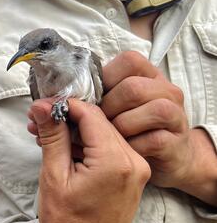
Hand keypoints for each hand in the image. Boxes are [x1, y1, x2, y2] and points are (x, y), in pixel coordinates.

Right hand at [28, 99, 149, 222]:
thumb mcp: (54, 176)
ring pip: (105, 135)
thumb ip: (54, 136)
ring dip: (78, 132)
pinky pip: (111, 150)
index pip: (91, 115)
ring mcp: (137, 171)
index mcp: (115, 162)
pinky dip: (89, 146)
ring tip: (48, 137)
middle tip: (39, 121)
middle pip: (100, 123)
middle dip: (69, 118)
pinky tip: (66, 149)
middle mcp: (134, 163)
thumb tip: (44, 106)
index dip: (65, 106)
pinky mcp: (134, 178)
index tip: (43, 106)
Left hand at [100, 51, 216, 203]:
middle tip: (93, 124)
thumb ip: (91, 98)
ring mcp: (175, 116)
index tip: (89, 98)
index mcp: (148, 76)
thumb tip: (48, 104)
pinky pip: (154, 140)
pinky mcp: (175, 144)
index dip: (104, 78)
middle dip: (107, 107)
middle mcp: (166, 91)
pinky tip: (119, 153)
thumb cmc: (130, 131)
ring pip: (152, 109)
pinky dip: (131, 147)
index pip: (129, 61)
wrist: (167, 161)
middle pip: (134, 88)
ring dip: (121, 126)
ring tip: (106, 138)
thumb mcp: (111, 109)